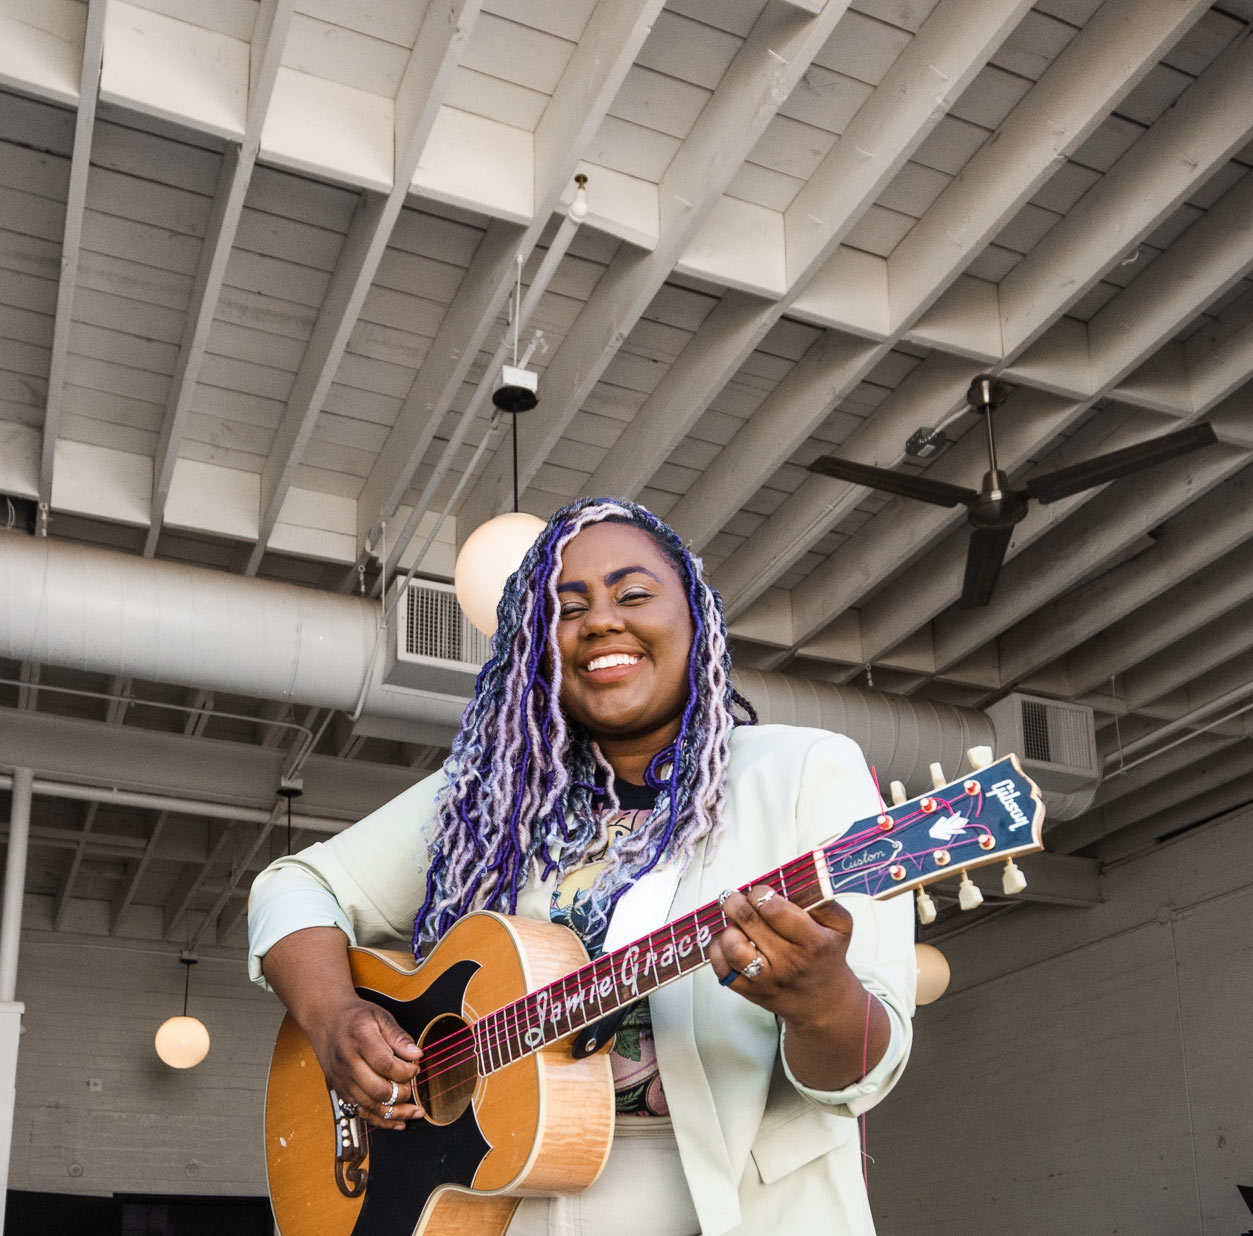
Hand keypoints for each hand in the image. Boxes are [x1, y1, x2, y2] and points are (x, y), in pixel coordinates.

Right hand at [306, 997, 423, 1129]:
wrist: (325, 1019)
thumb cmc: (355, 1016)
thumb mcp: (380, 1016)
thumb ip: (399, 1036)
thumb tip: (417, 1055)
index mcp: (360, 1040)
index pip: (386, 1064)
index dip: (406, 1071)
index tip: (416, 1067)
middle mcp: (348, 1063)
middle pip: (377, 1090)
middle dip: (402, 1093)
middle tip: (413, 1085)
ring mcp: (342, 1080)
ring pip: (369, 1106)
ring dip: (395, 1113)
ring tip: (415, 1112)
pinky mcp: (340, 1091)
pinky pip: (360, 1113)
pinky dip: (381, 1120)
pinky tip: (398, 1122)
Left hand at [710, 885, 887, 1090]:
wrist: (823, 1002)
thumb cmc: (827, 955)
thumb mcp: (840, 926)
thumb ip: (822, 899)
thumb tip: (797, 877)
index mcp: (812, 942)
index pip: (774, 909)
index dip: (760, 893)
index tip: (760, 891)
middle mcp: (789, 962)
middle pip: (748, 921)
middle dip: (734, 901)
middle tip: (733, 897)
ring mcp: (767, 980)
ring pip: (732, 947)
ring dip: (728, 929)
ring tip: (735, 924)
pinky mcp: (749, 992)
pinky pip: (721, 968)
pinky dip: (718, 950)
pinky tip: (729, 942)